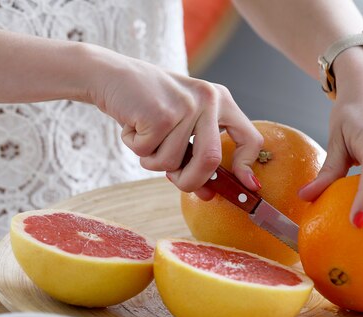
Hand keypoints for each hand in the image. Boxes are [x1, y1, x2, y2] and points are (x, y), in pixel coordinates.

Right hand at [83, 45, 262, 199]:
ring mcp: (186, 105)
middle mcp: (209, 100)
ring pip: (172, 162)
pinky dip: (136, 147)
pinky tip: (133, 125)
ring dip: (151, 159)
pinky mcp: (160, 113)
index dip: (247, 167)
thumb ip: (196, 157)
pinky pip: (148, 153)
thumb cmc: (149, 105)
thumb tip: (208, 194)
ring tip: (145, 133)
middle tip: (175, 181)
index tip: (247, 185)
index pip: (250, 139)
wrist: (111, 75)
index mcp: (221, 101)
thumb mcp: (181, 127)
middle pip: (211, 160)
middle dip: (191, 180)